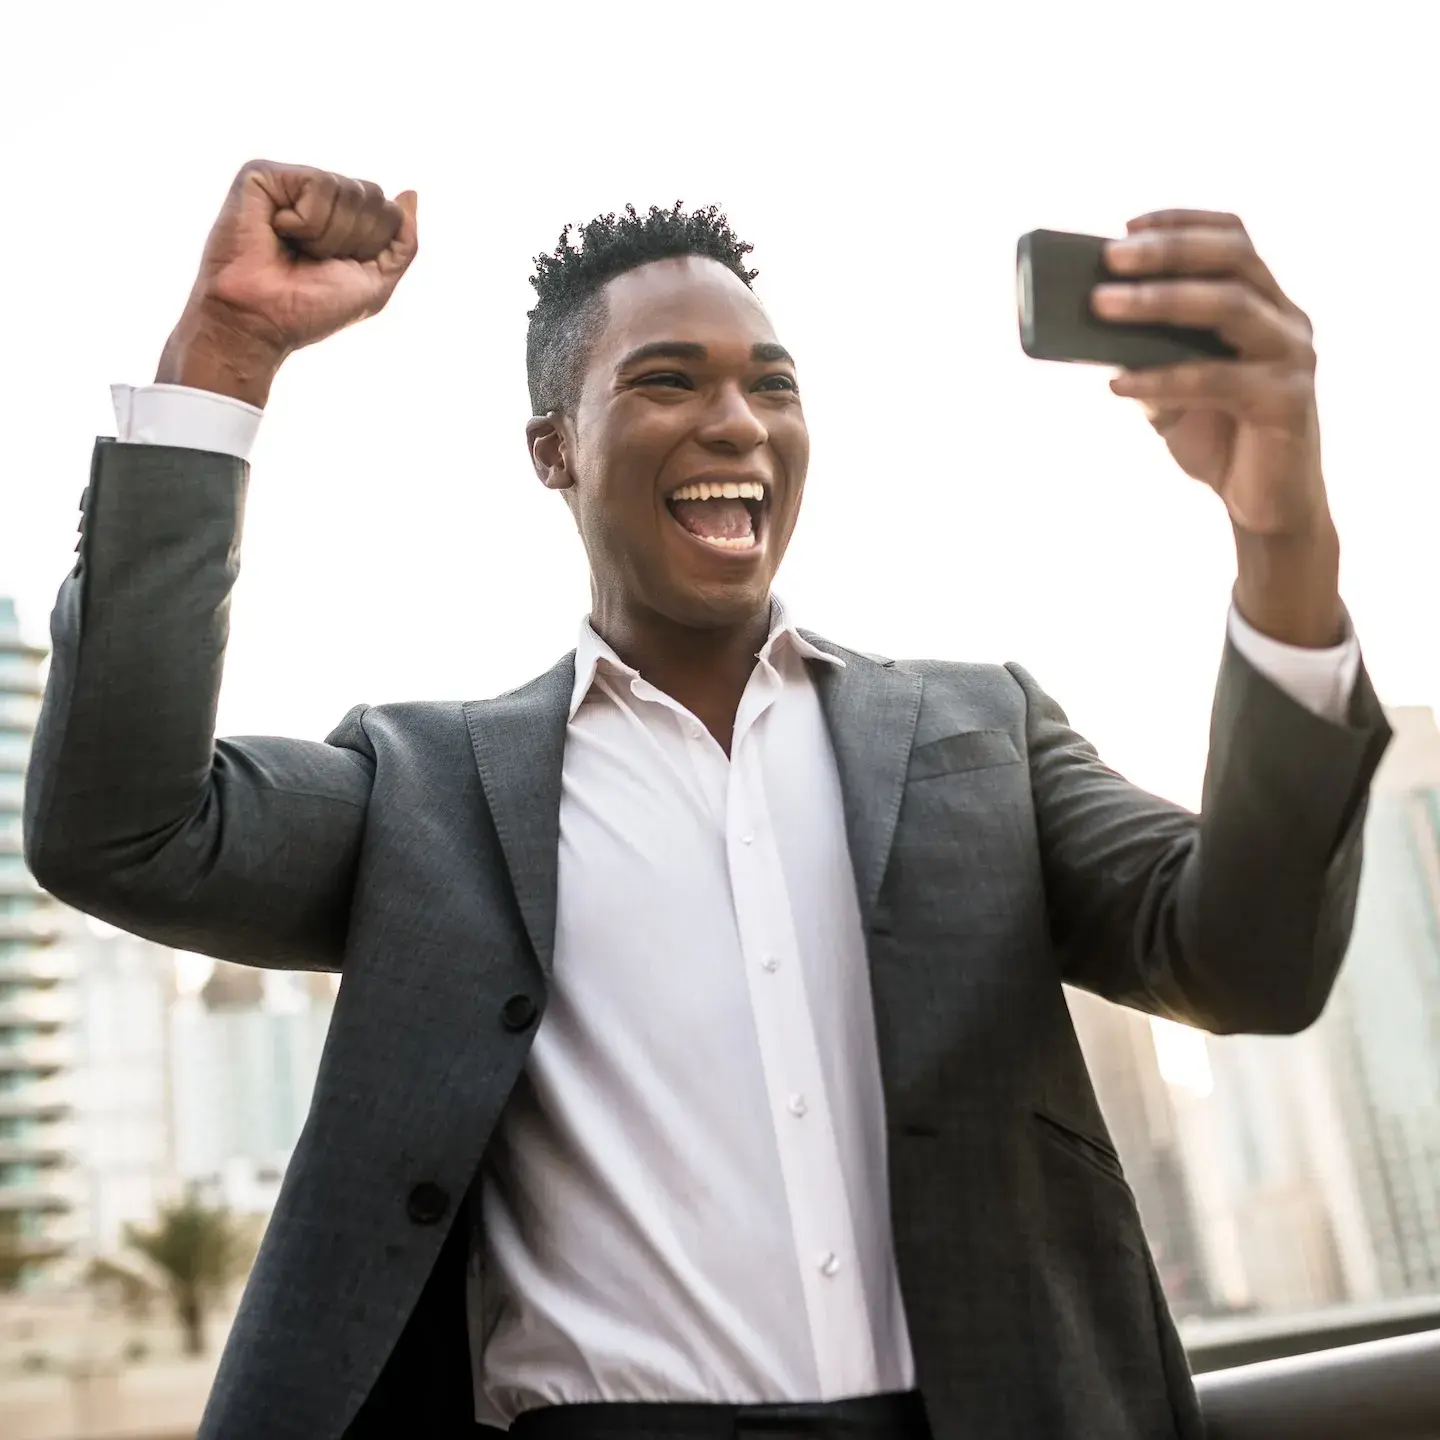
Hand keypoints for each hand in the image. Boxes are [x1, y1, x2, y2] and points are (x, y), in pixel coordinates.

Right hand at [158, 161, 418, 406]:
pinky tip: (278, 231)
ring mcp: (291, 181)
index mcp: (345, 218)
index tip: (337, 269)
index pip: (390, 212)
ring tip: (294, 249)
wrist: (260, 321)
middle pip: (374, 196)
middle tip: (313, 260)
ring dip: (328, 236)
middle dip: (353, 240)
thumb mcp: (375, 283)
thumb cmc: (311, 308)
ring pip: (348, 190)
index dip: (372, 248)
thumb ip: (402, 242)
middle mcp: (319, 195)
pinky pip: (319, 184)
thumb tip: (411, 192)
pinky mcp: (263, 173)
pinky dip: (307, 222)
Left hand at [1096, 210, 1342, 646]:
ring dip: (1158, 301)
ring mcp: (1292, 356)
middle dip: (1167, 251)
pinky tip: (1116, 384)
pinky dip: (1160, 378)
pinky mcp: (1287, 400)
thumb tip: (1087, 321)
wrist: (1264, 507)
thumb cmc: (1218, 437)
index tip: (1126, 225)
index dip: (1182, 222)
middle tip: (1108, 257)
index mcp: (1264, 303)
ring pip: (1228, 306)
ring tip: (1100, 305)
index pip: (1234, 237)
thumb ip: (1145, 353)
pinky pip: (1215, 379)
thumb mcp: (1170, 388)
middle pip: (1232, 259)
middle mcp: (1286, 319)